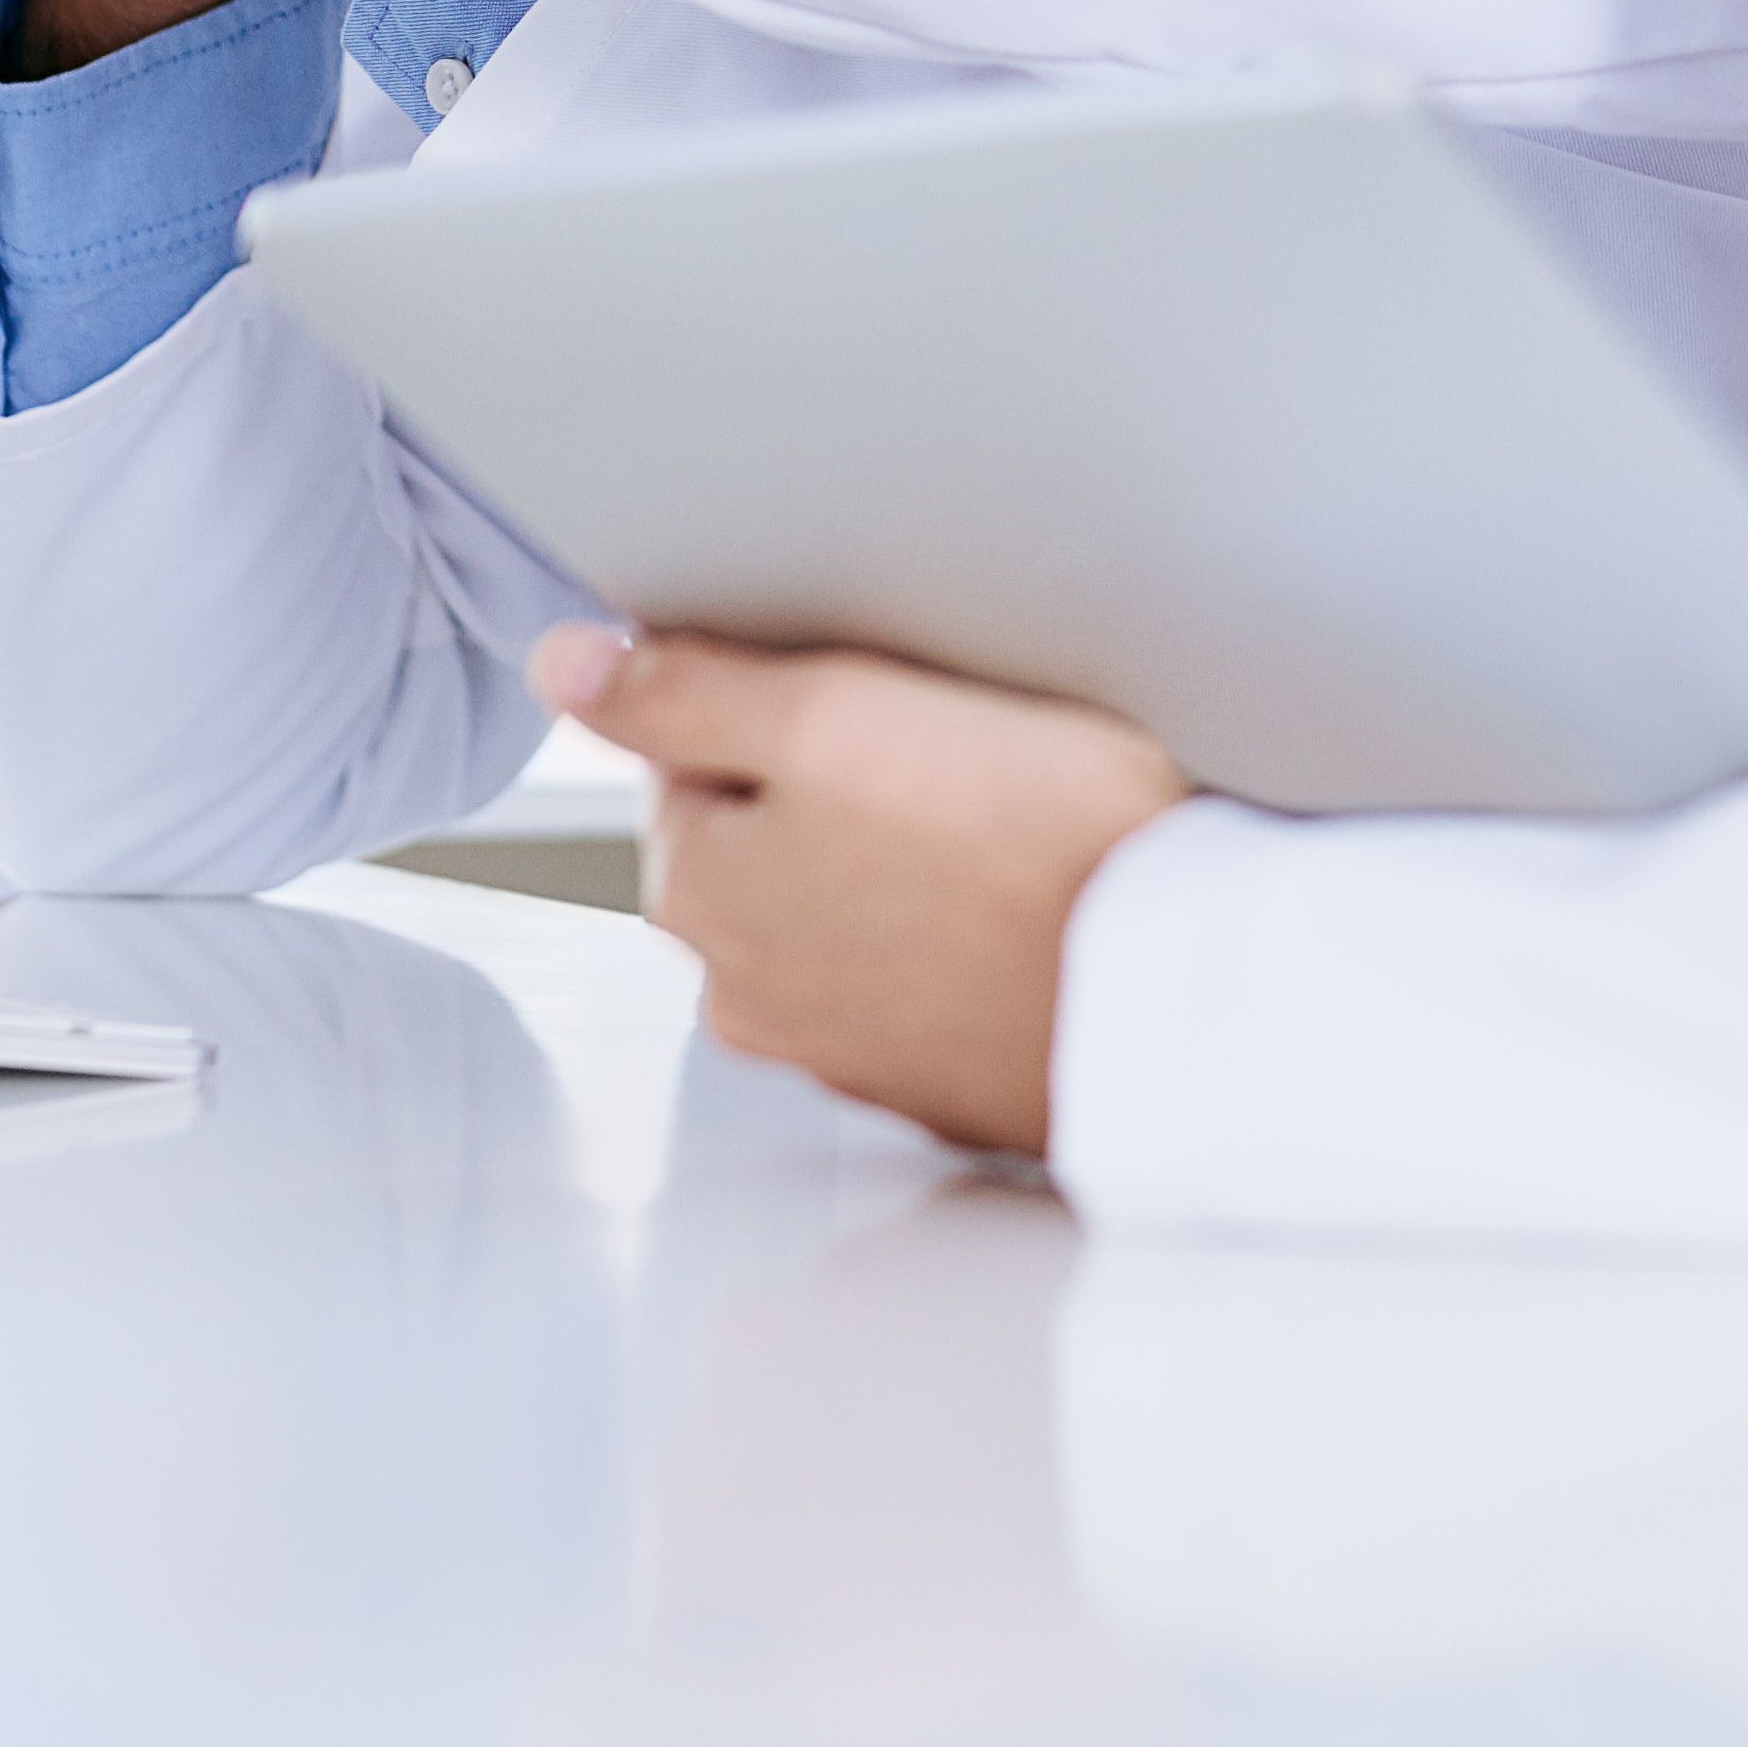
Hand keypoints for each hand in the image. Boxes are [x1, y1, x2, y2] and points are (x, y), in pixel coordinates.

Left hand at [537, 622, 1187, 1153]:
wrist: (1188, 989)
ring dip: (899, 868)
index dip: (785, 701)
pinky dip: (958, 938)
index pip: (690, 754)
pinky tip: (1026, 902)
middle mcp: (746, 994)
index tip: (875, 695)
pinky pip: (923, 977)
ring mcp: (845, 1052)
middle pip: (764, 838)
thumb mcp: (835, 715)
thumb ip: (681, 689)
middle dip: (834, 789)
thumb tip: (558, 664)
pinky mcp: (941, 1082)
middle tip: (950, 750)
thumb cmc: (1026, 840)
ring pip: (844, 910)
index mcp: (698, 894)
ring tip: (1000, 826)